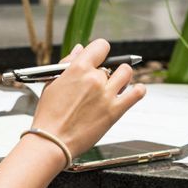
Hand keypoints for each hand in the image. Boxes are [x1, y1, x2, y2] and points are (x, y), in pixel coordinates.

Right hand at [30, 38, 144, 157]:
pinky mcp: (115, 111)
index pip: (101, 46)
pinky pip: (137, 93)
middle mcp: (95, 78)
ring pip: (126, 73)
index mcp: (78, 68)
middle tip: (97, 84)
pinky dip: (138, 90)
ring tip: (115, 86)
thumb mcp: (53, 83)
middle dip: (104, 72)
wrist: (52, 141)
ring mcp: (107, 94)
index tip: (98, 58)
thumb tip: (79, 49)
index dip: (100, 51)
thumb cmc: (49, 115)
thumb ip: (68, 63)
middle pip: (110, 64)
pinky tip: (134, 91)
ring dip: (122, 77)